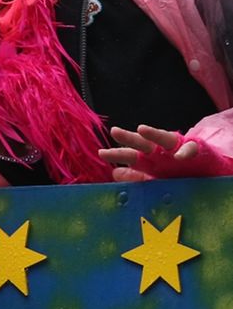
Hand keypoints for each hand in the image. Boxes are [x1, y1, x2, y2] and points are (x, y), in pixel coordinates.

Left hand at [99, 124, 232, 180]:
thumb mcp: (156, 178)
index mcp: (150, 160)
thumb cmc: (178, 174)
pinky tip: (180, 155)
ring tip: (141, 129)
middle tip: (115, 131)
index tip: (101, 153)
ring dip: (153, 134)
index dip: (116, 154)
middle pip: (142, 143)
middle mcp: (161, 152)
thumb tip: (114, 174)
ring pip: (164, 138)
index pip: (130, 155)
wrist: (207, 172)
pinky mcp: (197, 150)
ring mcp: (178, 149)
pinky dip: (185, 151)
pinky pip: (191, 148)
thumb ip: (138, 177)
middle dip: (129, 137)